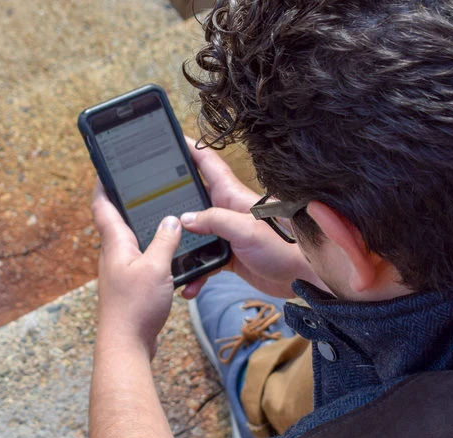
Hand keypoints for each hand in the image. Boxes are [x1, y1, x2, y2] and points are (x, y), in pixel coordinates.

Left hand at [91, 181, 181, 357]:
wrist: (126, 346)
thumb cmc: (134, 308)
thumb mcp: (156, 268)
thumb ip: (164, 241)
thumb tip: (171, 220)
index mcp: (115, 244)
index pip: (103, 206)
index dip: (103, 185)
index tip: (105, 168)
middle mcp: (114, 256)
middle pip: (117, 223)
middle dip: (128, 204)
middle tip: (142, 187)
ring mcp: (120, 273)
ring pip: (132, 243)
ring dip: (144, 230)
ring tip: (162, 217)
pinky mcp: (130, 288)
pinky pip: (142, 263)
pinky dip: (153, 254)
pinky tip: (169, 256)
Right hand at [181, 139, 321, 298]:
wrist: (305, 277)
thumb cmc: (286, 247)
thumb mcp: (246, 230)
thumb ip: (214, 221)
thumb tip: (184, 219)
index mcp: (232, 196)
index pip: (207, 164)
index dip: (189, 149)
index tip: (170, 139)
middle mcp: (228, 211)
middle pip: (194, 200)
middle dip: (172, 203)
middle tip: (147, 204)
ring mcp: (229, 234)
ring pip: (196, 234)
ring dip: (182, 247)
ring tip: (166, 255)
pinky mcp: (231, 255)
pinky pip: (205, 261)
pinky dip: (196, 273)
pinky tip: (189, 284)